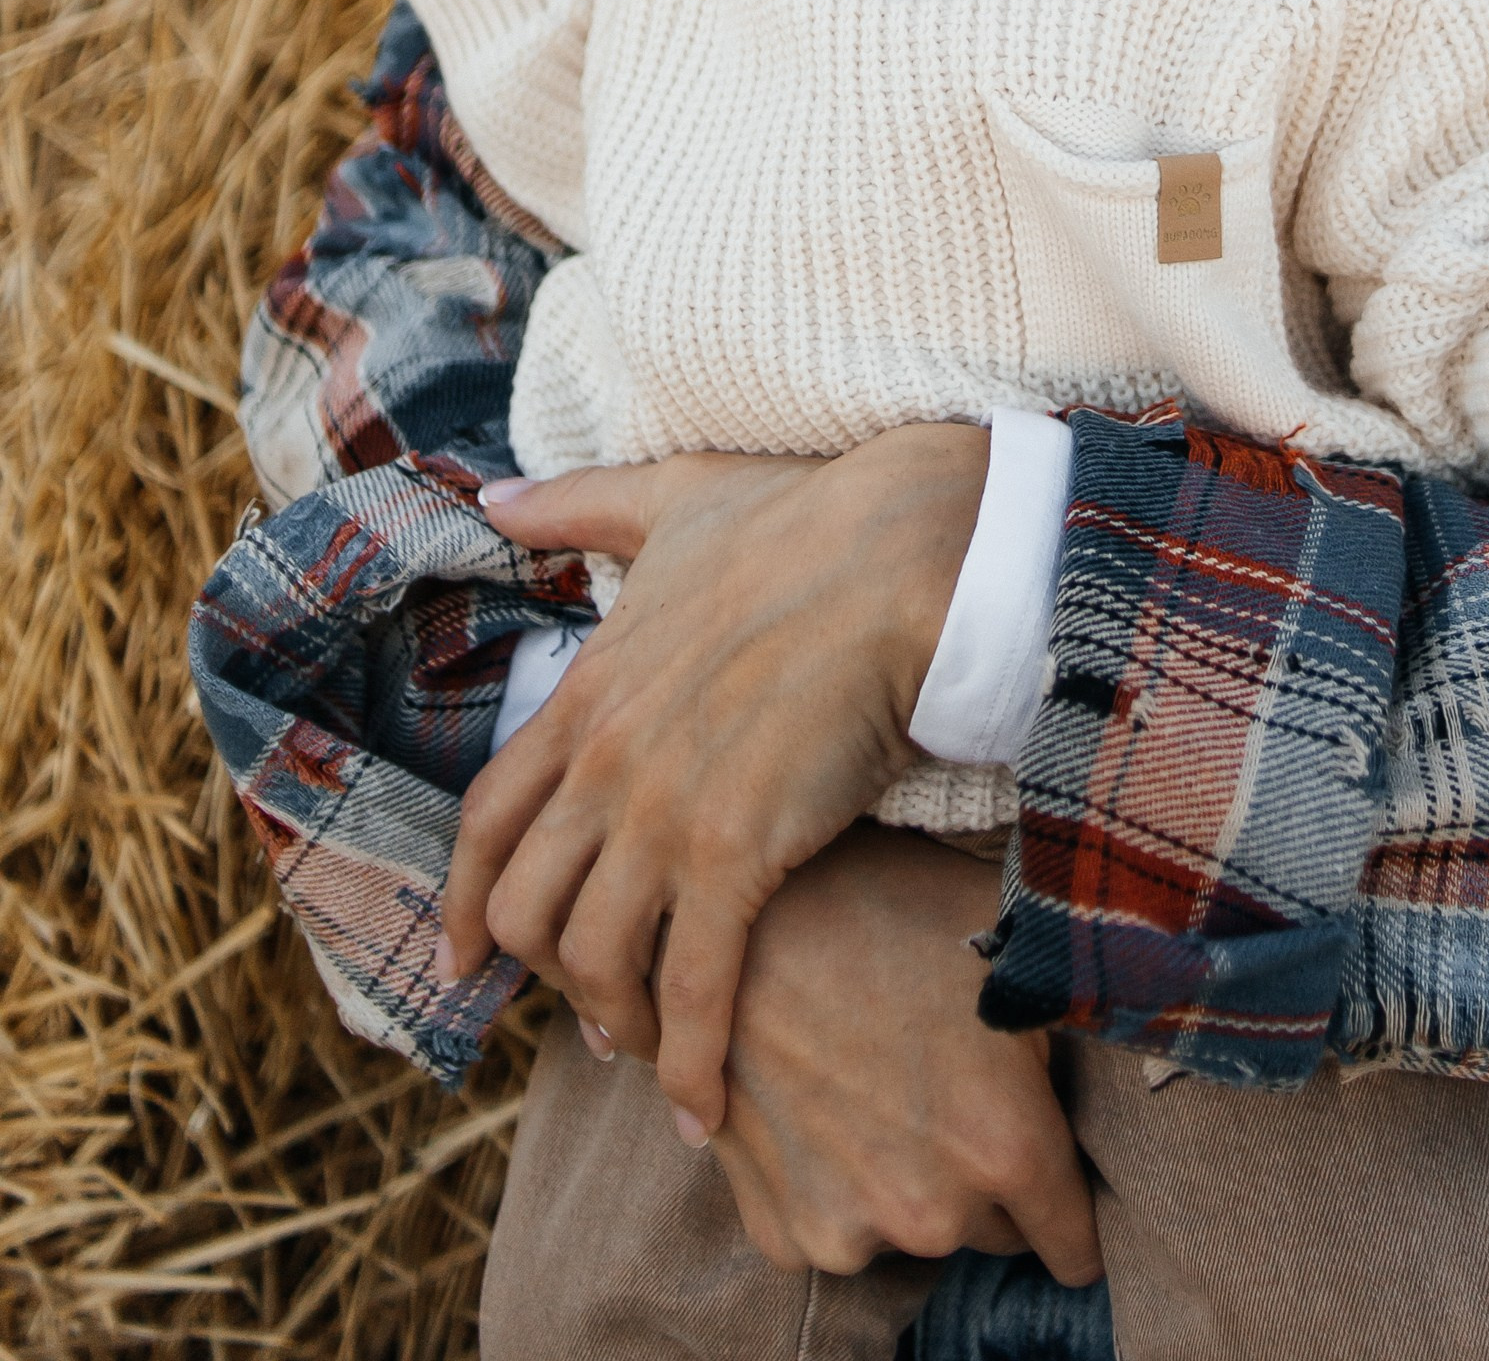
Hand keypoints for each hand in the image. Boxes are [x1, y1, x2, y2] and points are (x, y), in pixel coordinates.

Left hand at [439, 428, 990, 1137]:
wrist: (905, 552)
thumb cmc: (806, 519)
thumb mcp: (672, 499)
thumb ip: (578, 504)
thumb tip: (493, 495)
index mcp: (590, 692)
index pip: (489, 821)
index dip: (469, 903)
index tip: (470, 960)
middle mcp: (605, 761)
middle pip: (524, 908)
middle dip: (544, 977)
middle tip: (587, 1018)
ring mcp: (662, 812)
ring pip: (593, 961)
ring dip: (616, 1026)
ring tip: (653, 1062)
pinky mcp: (735, 854)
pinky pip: (691, 991)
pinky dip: (689, 1064)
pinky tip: (705, 1108)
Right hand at [710, 830, 1100, 1286]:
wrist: (739, 919)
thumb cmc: (886, 908)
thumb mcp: (1009, 936)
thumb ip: (1082, 1000)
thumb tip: (1153, 1005)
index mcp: (1006, 1147)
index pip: (1073, 1242)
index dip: (1077, 1213)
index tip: (1067, 1192)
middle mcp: (933, 1212)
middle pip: (993, 1229)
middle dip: (987, 1178)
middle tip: (955, 1089)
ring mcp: (850, 1230)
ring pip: (916, 1229)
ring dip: (912, 1181)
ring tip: (885, 1082)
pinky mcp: (782, 1234)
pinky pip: (842, 1230)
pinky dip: (840, 1188)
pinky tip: (830, 1107)